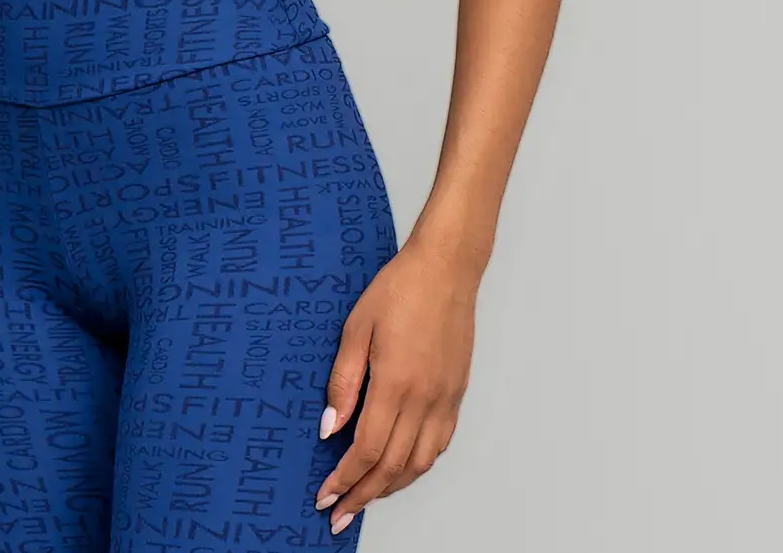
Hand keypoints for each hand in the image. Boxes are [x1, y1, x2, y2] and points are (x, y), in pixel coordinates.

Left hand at [313, 238, 477, 532]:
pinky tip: (402, 468)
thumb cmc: (399, 289)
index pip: (368, 450)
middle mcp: (425, 399)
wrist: (446, 268)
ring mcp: (445, 399)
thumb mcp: (357, 327)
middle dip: (363, 495)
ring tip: (366, 497)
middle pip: (393, 467)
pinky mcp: (456, 393)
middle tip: (339, 513)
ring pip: (420, 463)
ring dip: (392, 487)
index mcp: (396, 383)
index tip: (325, 495)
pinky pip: (439, 444)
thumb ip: (343, 381)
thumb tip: (329, 428)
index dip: (345, 479)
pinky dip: (418, 465)